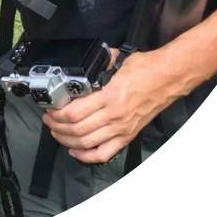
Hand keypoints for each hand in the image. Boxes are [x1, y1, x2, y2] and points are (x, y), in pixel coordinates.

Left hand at [41, 49, 172, 164]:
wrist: (168, 78)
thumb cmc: (143, 68)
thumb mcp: (115, 60)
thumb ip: (96, 65)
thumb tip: (80, 64)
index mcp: (109, 96)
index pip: (75, 112)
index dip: (57, 113)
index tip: (49, 108)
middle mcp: (114, 116)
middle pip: (77, 129)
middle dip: (57, 126)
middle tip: (48, 120)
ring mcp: (121, 129)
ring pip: (87, 143)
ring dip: (67, 140)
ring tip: (56, 132)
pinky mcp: (128, 136)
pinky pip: (104, 153)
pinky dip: (87, 157)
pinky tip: (75, 152)